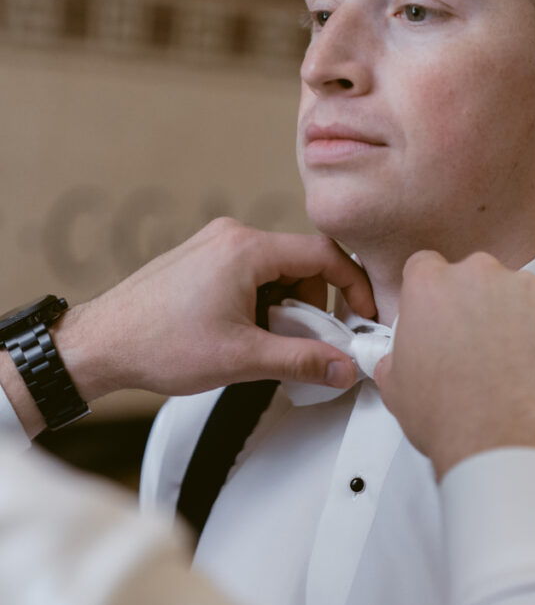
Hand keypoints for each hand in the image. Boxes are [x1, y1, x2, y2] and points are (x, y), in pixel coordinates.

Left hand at [2, 219, 375, 436]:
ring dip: (284, 308)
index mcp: (246, 249)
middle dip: (312, 306)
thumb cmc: (158, 344)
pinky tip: (242, 334)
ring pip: (275, 272)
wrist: (100, 345)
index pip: (324, 254)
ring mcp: (213, 245)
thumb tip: (344, 368)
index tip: (364, 315)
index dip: (354, 286)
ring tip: (263, 344)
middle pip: (300, 264)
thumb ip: (303, 360)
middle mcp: (231, 236)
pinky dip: (260, 303)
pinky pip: (250, 274)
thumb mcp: (243, 358)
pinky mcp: (200, 260)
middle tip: (304, 344)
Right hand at [375, 250, 534, 478]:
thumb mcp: (395, 386)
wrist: (504, 443)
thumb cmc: (452, 418)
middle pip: (476, 277)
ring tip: (511, 364)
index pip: (427, 267)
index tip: (441, 313)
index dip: (433, 293)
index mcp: (431, 286)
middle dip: (476, 305)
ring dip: (515, 319)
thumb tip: (400, 357)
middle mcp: (478, 275)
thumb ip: (396, 354)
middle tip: (477, 347)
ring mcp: (526, 288)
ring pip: (519, 294)